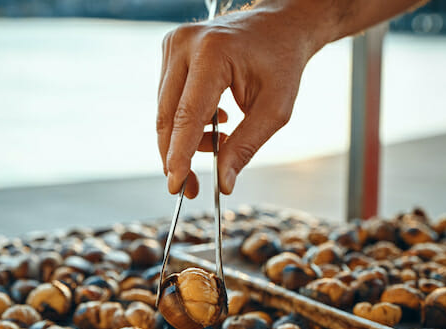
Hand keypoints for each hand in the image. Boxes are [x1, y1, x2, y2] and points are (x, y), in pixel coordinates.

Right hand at [156, 0, 329, 197]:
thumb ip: (246, 147)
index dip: (179, 156)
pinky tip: (214, 121)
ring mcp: (173, 45)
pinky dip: (185, 122)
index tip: (177, 186)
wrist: (279, 25)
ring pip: (164, 112)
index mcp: (213, 54)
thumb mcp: (275, 110)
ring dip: (184, 139)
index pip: (187, 116)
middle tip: (190, 187)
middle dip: (176, 157)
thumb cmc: (282, 62)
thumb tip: (223, 184)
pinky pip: (168, 100)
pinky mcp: (170, 51)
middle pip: (167, 117)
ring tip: (218, 141)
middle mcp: (185, 45)